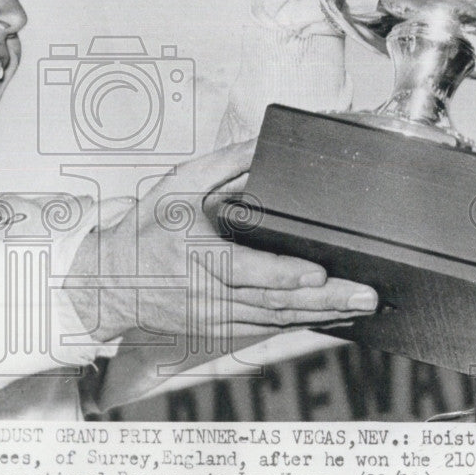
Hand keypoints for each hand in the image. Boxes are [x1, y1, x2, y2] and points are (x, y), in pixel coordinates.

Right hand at [65, 140, 377, 342]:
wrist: (109, 282)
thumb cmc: (144, 231)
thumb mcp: (175, 186)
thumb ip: (221, 165)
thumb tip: (260, 146)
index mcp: (195, 253)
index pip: (242, 268)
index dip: (281, 274)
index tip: (316, 273)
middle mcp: (207, 291)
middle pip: (272, 300)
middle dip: (324, 300)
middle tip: (366, 296)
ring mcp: (214, 314)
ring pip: (274, 319)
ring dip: (320, 315)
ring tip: (361, 306)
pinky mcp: (218, 327)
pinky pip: (265, 328)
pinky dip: (299, 323)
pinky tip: (328, 317)